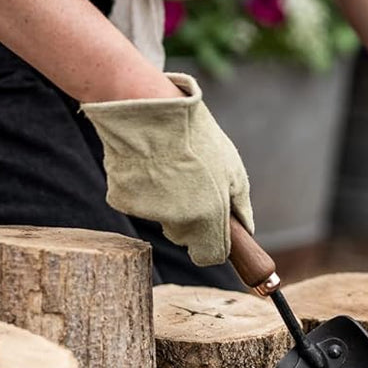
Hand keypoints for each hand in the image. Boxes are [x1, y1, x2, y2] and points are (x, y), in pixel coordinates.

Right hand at [81, 73, 252, 265]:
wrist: (149, 111)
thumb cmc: (197, 137)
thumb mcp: (233, 170)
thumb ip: (240, 206)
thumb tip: (244, 230)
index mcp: (209, 218)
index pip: (210, 256)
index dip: (214, 244)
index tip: (214, 231)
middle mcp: (178, 222)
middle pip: (185, 236)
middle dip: (191, 218)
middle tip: (191, 182)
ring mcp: (148, 213)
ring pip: (163, 218)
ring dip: (167, 201)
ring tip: (170, 166)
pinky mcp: (123, 200)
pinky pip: (139, 202)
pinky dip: (144, 189)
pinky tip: (148, 164)